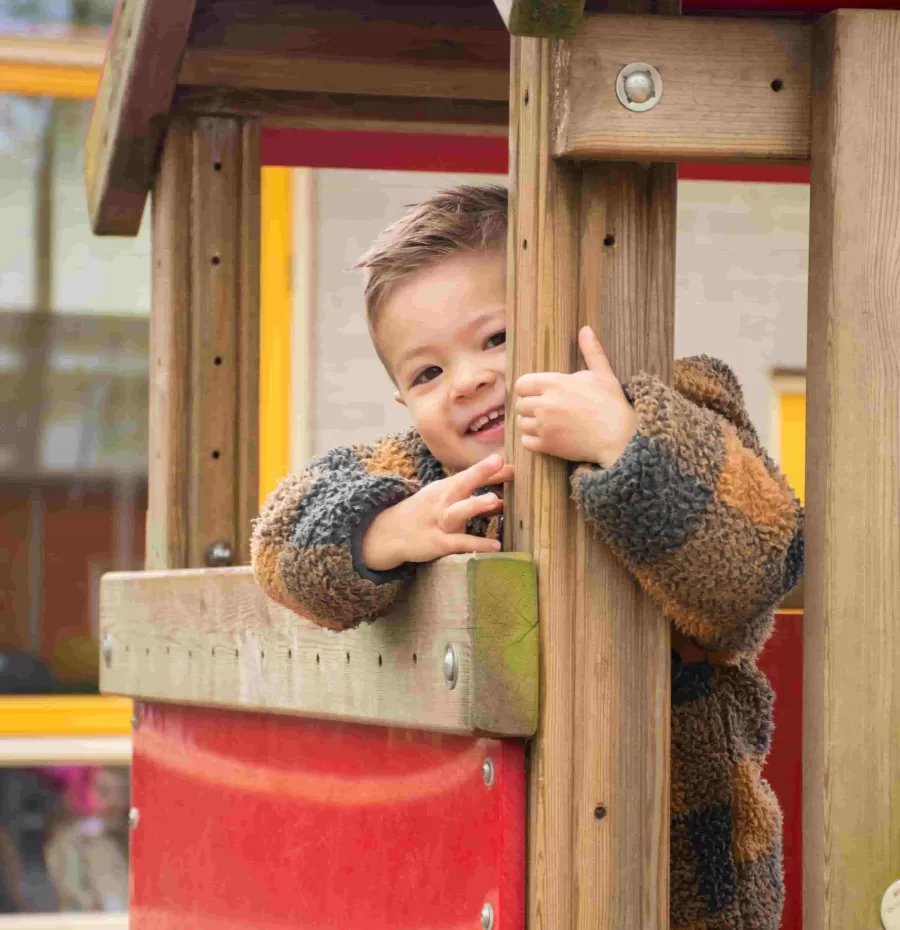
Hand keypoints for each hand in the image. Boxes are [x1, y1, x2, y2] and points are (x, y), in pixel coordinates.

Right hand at [361, 454, 512, 571]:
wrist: (387, 534)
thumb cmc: (423, 515)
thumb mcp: (443, 502)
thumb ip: (472, 500)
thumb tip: (502, 499)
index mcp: (443, 488)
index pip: (467, 475)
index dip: (486, 468)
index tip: (506, 460)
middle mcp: (440, 501)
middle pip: (459, 484)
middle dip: (478, 473)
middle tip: (499, 462)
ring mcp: (437, 522)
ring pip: (456, 511)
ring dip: (474, 505)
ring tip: (495, 500)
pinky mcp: (437, 543)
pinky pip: (458, 543)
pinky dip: (476, 544)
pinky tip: (495, 545)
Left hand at [514, 326, 636, 467]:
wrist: (619, 438)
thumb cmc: (611, 404)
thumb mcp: (603, 374)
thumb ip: (590, 351)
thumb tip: (585, 329)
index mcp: (555, 383)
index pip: (522, 384)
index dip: (527, 388)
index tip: (537, 393)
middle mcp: (545, 404)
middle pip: (520, 404)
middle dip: (529, 406)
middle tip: (544, 409)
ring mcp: (544, 426)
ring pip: (521, 423)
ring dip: (530, 423)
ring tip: (545, 423)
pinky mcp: (547, 446)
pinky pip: (525, 442)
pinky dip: (532, 440)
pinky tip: (545, 437)